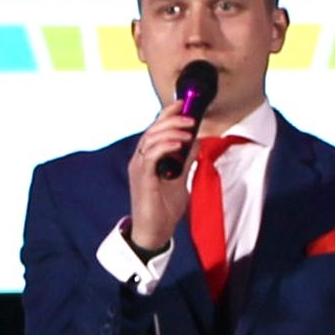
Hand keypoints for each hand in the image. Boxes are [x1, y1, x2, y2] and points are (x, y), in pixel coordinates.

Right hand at [125, 103, 201, 258]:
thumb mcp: (180, 179)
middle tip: (190, 117)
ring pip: (151, 138)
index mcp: (148, 158)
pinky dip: (166, 146)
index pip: (156, 129)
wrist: (154, 232)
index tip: (182, 103)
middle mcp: (140, 159)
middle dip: (172, 119)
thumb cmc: (163, 208)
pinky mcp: (142, 178)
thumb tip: (196, 142)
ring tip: (188, 130)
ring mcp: (139, 167)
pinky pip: (151, 155)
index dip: (168, 114)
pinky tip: (180, 144)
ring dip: (171, 130)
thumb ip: (185, 161)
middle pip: (153, 129)